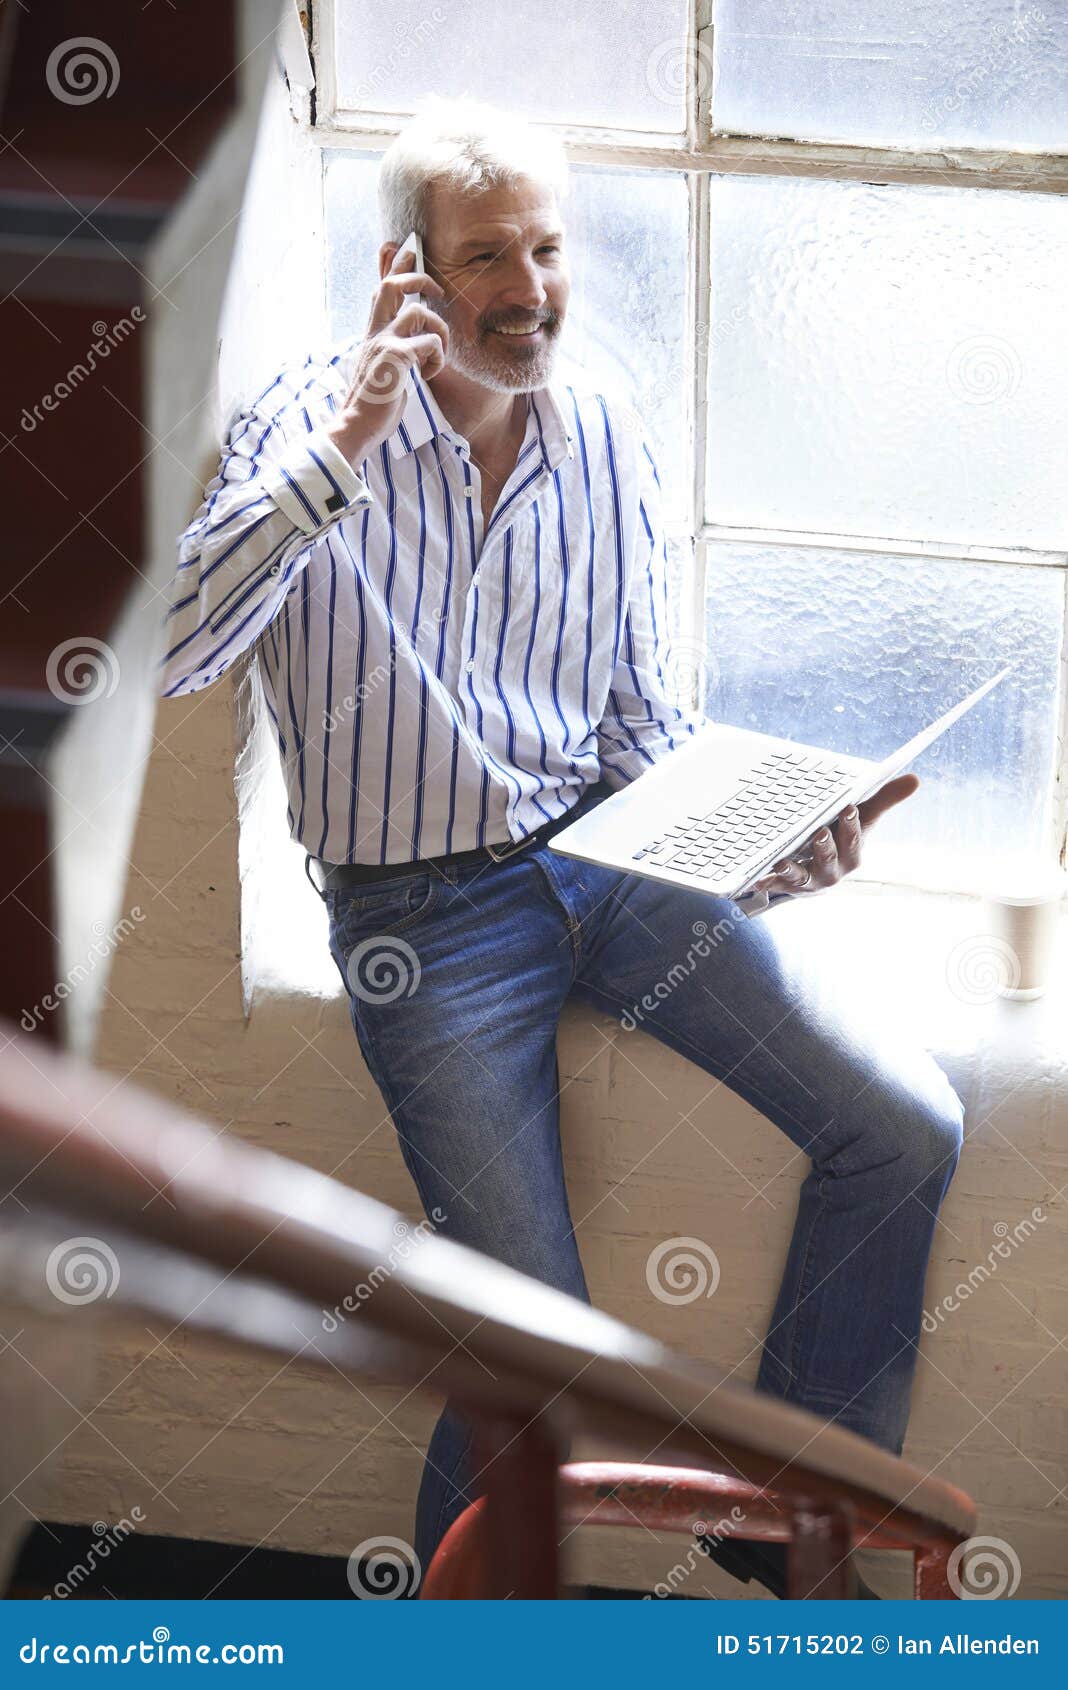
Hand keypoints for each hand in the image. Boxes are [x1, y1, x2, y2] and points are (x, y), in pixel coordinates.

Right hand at [325, 245, 448, 465]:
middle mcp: (375, 333)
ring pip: (420, 312)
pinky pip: (430, 343)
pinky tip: (430, 375)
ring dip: (440, 332)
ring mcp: (383, 342)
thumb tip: (414, 344)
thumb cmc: (373, 404)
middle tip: (437, 290)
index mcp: (372, 335)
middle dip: (418, 278)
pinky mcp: (395, 357)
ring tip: (437, 356)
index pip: (380, 290)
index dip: (391, 265)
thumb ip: (394, 351)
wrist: (356, 426)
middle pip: (392, 285)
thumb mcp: (383, 370)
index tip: (402, 247)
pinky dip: (438, 358)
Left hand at [751, 773, 919, 898]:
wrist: (820, 870)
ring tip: (781, 862)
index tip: (847, 809)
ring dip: (791, 869)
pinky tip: (756, 879)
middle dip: (825, 847)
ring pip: (801, 876)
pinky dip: (765, 883)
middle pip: (830, 860)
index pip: (855, 839)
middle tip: (820, 832)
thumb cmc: (843, 838)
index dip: (852, 826)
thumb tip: (915, 779)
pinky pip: (774, 887)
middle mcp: (833, 871)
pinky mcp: (786, 886)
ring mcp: (808, 880)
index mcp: (852, 853)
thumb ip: (885, 798)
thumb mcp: (863, 818)